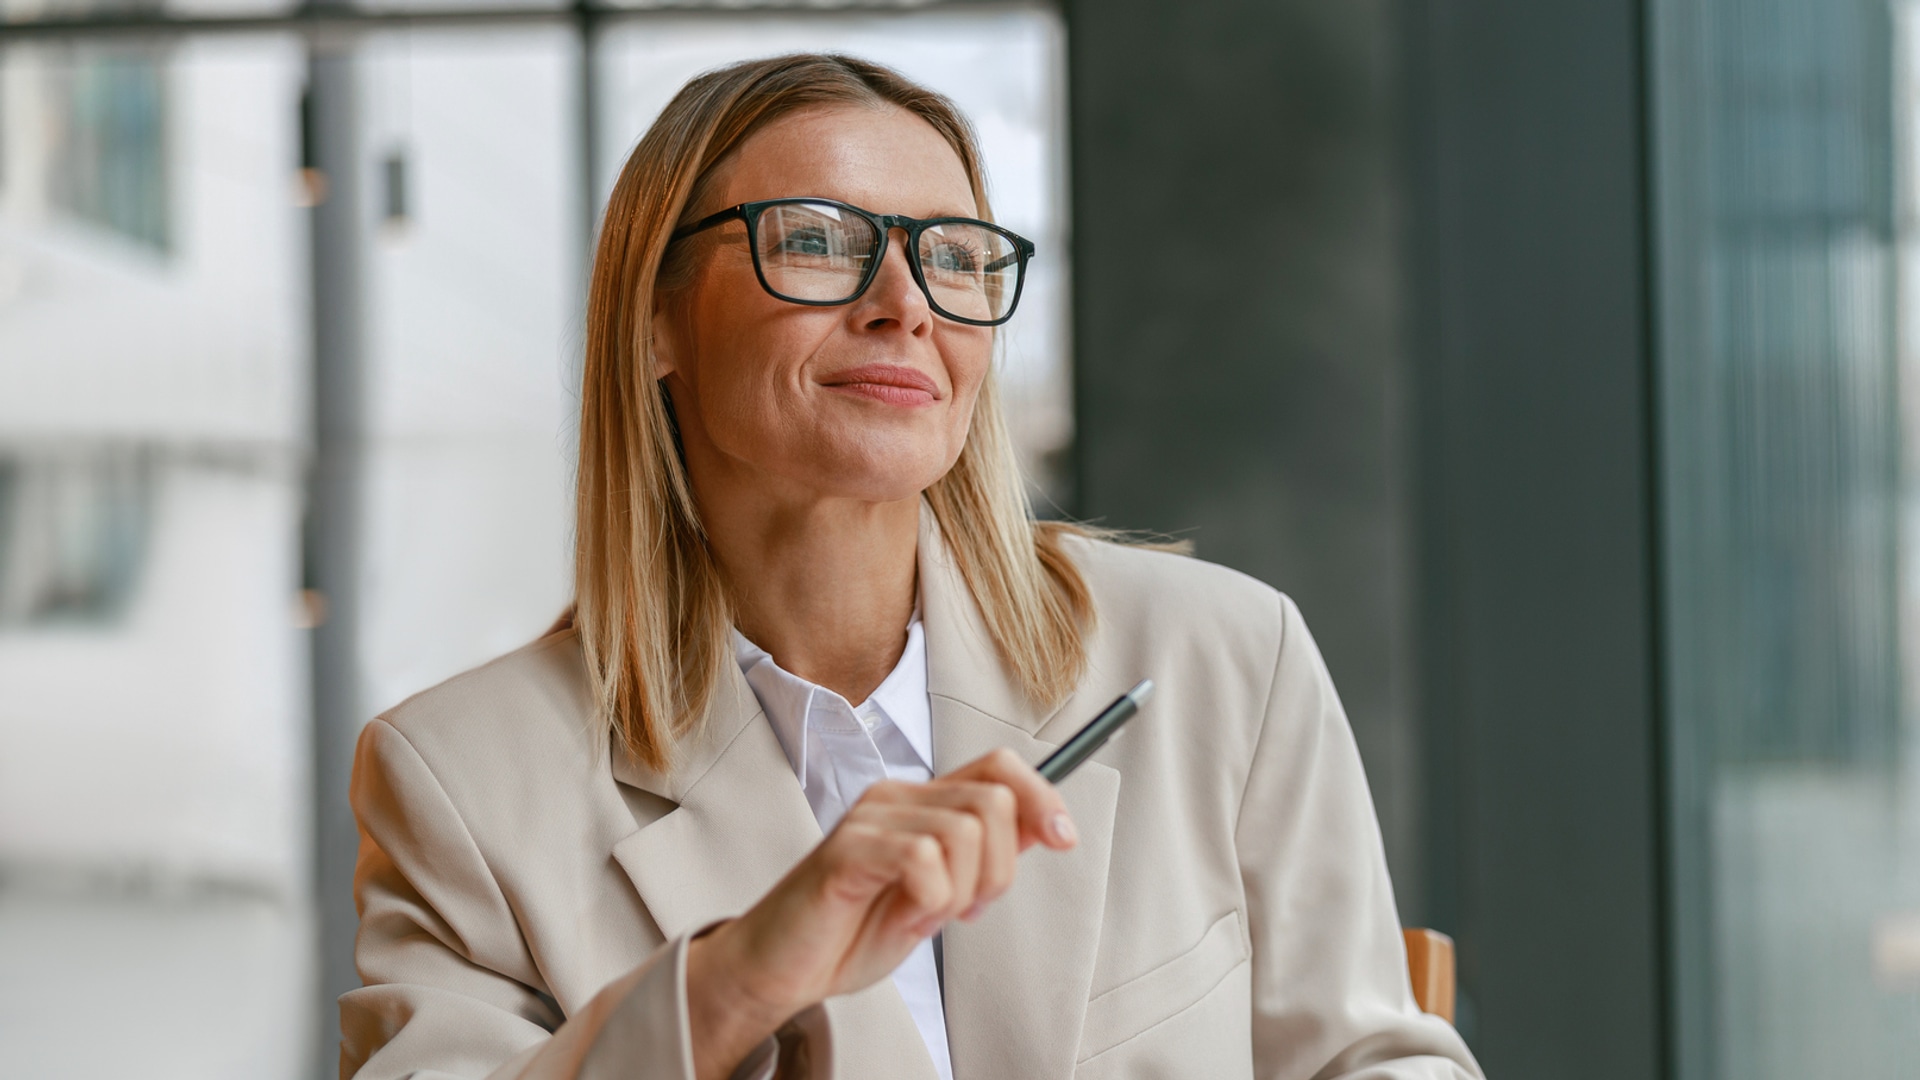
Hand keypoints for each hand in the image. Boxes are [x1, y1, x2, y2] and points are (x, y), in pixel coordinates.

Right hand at [684, 747, 1076, 1078]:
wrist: (780, 966)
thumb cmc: (850, 930)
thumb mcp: (937, 896)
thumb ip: (980, 858)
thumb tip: (1041, 826)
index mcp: (920, 802)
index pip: (998, 766)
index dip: (1042, 796)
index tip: (1063, 839)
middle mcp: (895, 796)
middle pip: (993, 800)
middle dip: (999, 868)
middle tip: (967, 909)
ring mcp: (869, 819)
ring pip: (963, 831)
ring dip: (962, 891)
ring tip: (928, 915)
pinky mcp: (846, 850)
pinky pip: (922, 859)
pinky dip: (929, 899)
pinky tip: (906, 916)